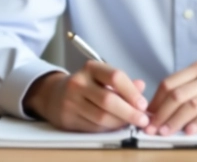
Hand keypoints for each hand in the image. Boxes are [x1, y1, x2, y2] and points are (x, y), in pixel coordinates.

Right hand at [24, 61, 149, 132]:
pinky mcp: (67, 117)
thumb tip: (141, 86)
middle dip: (129, 112)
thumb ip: (123, 82)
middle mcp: (79, 82)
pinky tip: (116, 125)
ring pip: (101, 117)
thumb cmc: (85, 85)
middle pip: (108, 100)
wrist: (53, 94)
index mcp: (91, 68)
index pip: (115, 77)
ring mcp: (71, 101)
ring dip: (120, 122)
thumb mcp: (102, 77)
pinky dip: (108, 128)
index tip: (143, 104)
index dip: (131, 92)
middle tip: (143, 119)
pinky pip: (93, 127)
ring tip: (131, 123)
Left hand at [145, 61, 196, 135]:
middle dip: (161, 114)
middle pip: (178, 95)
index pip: (170, 83)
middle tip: (151, 128)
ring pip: (191, 106)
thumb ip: (185, 92)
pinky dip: (196, 124)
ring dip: (174, 121)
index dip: (156, 101)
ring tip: (165, 133)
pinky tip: (188, 132)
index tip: (147, 116)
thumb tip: (156, 111)